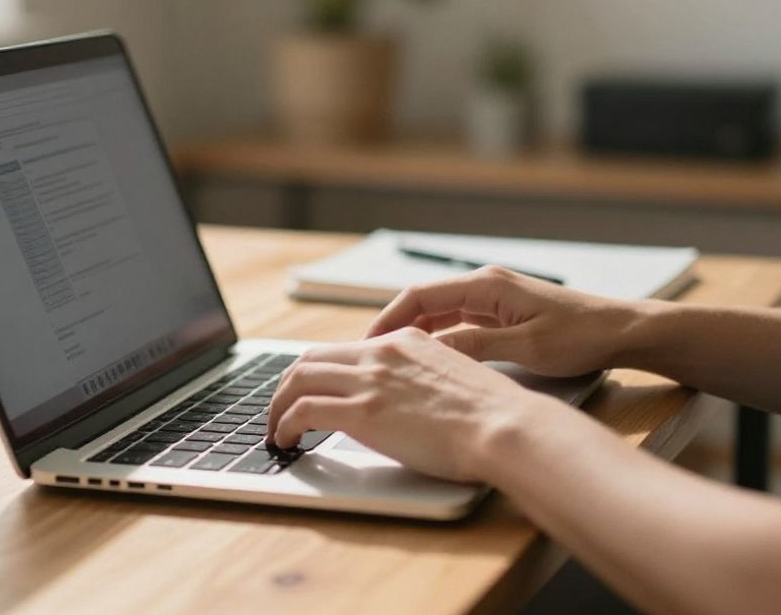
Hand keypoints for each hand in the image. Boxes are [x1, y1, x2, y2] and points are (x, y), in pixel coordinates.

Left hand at [266, 327, 554, 481]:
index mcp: (406, 340)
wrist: (504, 427)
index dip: (318, 371)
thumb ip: (422, 380)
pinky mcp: (362, 412)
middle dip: (288, 385)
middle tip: (281, 409)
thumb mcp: (453, 378)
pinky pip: (303, 410)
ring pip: (298, 380)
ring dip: (278, 406)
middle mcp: (382, 353)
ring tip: (276, 429)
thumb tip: (405, 402)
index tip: (311, 391)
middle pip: (311, 358)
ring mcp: (370, 380)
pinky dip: (285, 424)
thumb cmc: (492, 415)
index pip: (344, 349)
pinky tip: (286, 439)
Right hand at [367, 265, 662, 377]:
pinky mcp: (504, 314)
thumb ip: (475, 346)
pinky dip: (439, 340)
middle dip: (394, 328)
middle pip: (425, 303)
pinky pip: (459, 323)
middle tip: (369, 359)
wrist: (622, 332)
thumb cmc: (582, 336)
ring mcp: (495, 299)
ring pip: (440, 315)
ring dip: (415, 335)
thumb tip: (429, 352)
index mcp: (487, 285)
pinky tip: (430, 363)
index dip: (388, 319)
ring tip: (391, 364)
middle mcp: (486, 285)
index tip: (366, 345)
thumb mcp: (525, 347)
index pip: (420, 295)